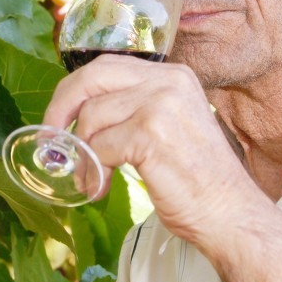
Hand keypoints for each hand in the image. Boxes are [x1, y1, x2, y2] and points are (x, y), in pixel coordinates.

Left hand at [43, 54, 253, 244]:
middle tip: (52, 142)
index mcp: (173, 75)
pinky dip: (93, 172)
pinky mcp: (150, 133)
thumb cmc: (196, 180)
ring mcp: (160, 104)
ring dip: (82, 155)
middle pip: (91, 77)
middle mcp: (168, 81)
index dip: (73, 92)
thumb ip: (133, 110)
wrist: (229, 214)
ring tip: (90, 180)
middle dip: (61, 109)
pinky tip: (101, 189)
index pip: (106, 67)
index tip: (57, 120)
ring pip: (91, 118)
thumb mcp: (169, 126)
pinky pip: (99, 147)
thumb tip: (79, 113)